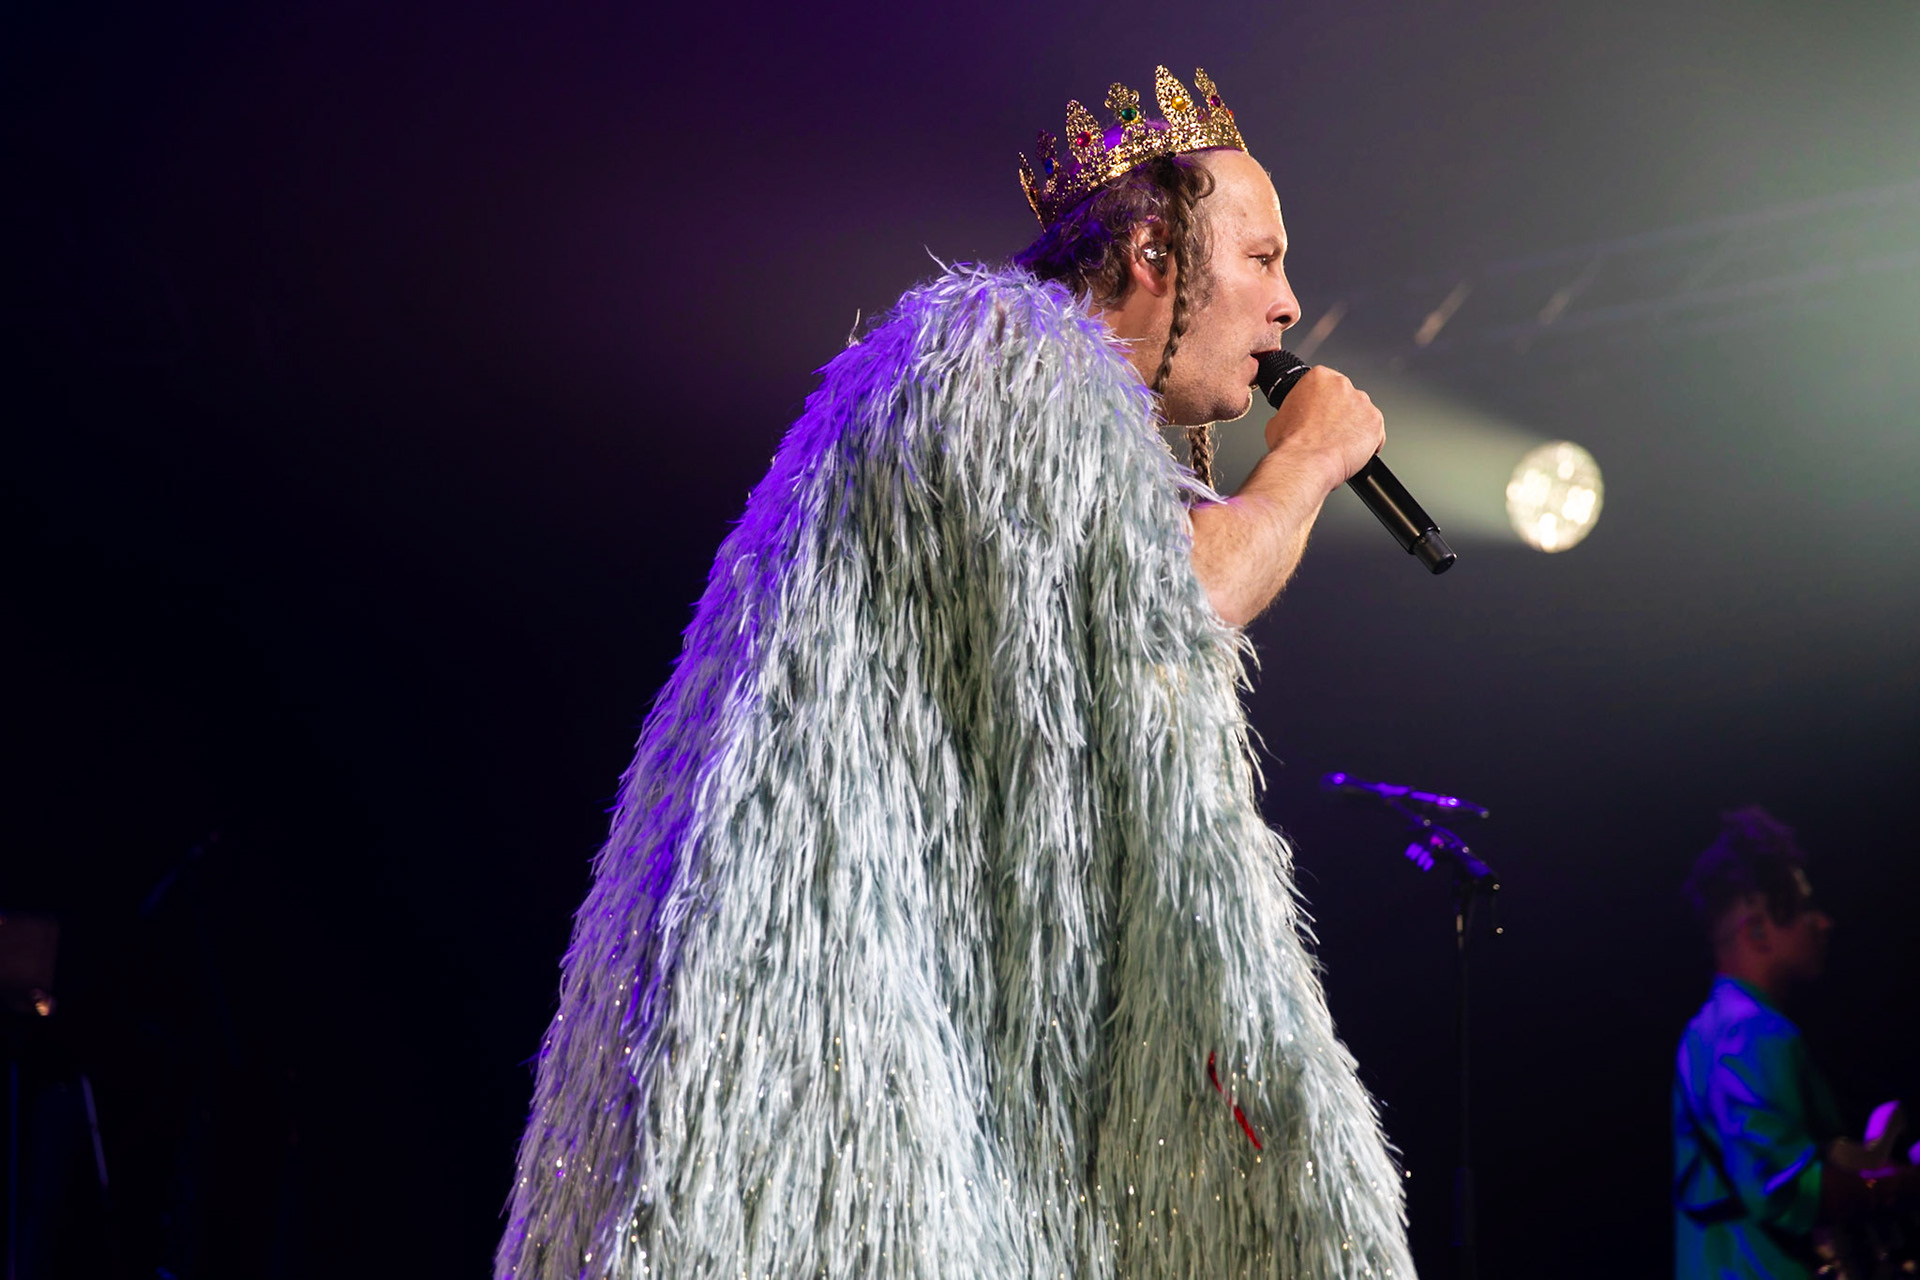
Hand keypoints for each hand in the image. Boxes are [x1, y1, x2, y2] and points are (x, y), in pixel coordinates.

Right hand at [1262, 365, 1385, 495]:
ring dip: (1354, 427)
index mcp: (1318, 377)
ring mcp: (1362, 402)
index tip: (1320, 414)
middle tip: (1328, 432)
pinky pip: (1376, 433)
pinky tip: (1352, 453)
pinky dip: (1368, 443)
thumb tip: (1295, 417)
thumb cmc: (1291, 444)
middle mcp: (1342, 385)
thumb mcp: (1279, 418)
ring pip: (1362, 414)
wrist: (1304, 464)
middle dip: (1340, 414)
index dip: (1323, 403)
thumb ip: (1294, 409)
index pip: (1327, 385)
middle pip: (1346, 397)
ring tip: (1339, 445)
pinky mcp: (1375, 421)